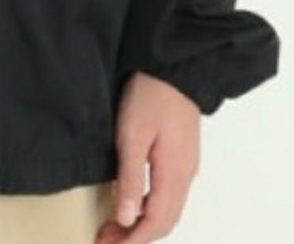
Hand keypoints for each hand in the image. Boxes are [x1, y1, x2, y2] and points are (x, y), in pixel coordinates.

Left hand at [95, 72, 199, 241]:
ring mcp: (186, 165)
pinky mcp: (183, 155)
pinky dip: (151, 207)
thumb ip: (130, 179)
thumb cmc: (152, 95)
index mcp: (174, 174)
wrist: (174, 66)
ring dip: (143, 223)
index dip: (133, 240)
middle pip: (165, 221)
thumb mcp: (132, 135)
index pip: (156, 223)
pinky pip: (170, 194)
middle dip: (136, 236)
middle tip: (107, 239)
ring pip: (168, 209)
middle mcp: (185, 175)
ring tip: (115, 225)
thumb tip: (126, 218)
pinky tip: (133, 201)